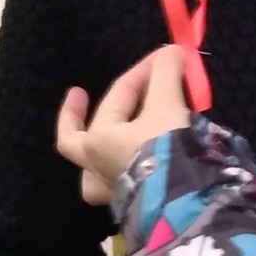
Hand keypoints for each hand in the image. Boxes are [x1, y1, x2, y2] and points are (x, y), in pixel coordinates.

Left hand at [57, 45, 191, 206]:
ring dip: (92, 153)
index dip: (144, 71)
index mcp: (98, 138)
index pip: (120, 94)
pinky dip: (120, 175)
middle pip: (74, 139)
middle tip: (77, 93)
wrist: (182, 202)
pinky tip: (134, 170)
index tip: (165, 57)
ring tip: (100, 141)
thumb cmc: (165, 149)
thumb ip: (166, 75)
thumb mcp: (168, 105)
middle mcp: (95, 165)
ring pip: (89, 171)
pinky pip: (116, 186)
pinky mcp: (131, 205)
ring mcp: (111, 189)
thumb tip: (172, 51)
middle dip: (73, 115)